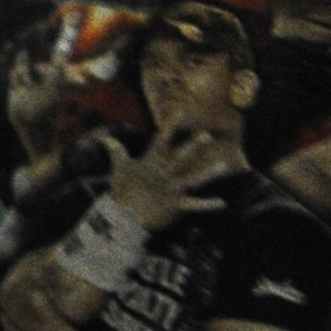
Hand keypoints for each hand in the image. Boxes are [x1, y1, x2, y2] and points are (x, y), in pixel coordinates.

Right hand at [110, 122, 245, 230]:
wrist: (122, 217)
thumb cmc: (122, 190)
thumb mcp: (119, 168)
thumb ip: (116, 150)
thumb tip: (105, 137)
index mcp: (151, 162)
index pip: (162, 140)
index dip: (172, 126)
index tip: (183, 112)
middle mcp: (164, 173)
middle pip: (181, 157)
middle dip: (193, 146)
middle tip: (207, 135)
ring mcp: (172, 189)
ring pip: (194, 179)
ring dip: (209, 174)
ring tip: (224, 166)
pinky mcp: (176, 205)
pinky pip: (195, 205)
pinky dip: (208, 204)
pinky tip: (222, 203)